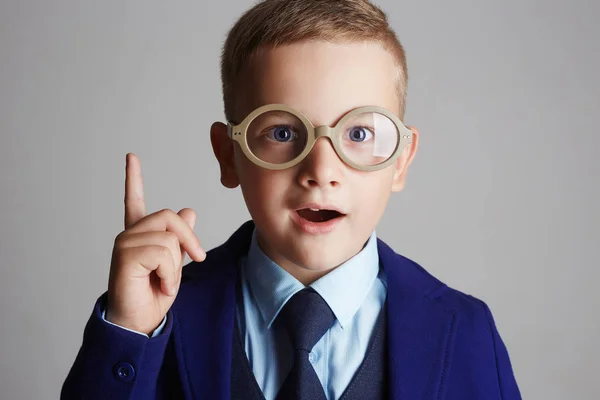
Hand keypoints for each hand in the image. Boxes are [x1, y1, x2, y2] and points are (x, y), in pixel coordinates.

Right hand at [105, 153, 205, 334]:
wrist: (140, 323)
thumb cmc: (154, 295)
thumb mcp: (175, 263)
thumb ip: (180, 238)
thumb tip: (189, 210)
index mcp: (140, 234)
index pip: (134, 200)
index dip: (133, 178)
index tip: (131, 156)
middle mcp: (130, 234)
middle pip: (169, 216)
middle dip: (189, 239)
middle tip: (196, 259)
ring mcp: (125, 243)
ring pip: (169, 238)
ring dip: (176, 266)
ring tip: (164, 281)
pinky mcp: (125, 255)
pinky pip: (163, 252)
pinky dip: (170, 274)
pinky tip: (159, 285)